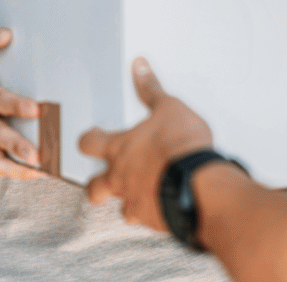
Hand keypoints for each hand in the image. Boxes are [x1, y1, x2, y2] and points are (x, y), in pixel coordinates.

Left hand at [78, 57, 213, 229]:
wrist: (199, 185)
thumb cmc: (181, 147)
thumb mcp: (169, 108)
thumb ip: (151, 89)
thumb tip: (140, 67)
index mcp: (121, 149)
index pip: (89, 144)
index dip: (87, 140)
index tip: (90, 137)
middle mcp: (122, 178)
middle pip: (94, 187)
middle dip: (95, 185)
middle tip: (101, 180)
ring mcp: (136, 202)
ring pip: (121, 208)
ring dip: (127, 201)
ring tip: (138, 195)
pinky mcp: (155, 219)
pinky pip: (148, 219)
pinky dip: (153, 212)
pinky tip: (163, 205)